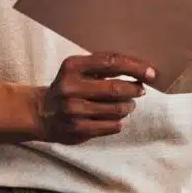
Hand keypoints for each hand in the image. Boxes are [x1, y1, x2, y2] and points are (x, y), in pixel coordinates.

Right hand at [35, 53, 155, 144]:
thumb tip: (140, 68)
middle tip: (141, 89)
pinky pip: (111, 126)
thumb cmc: (69, 87)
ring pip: (116, 109)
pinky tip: (118, 118)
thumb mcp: (78, 69)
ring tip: (129, 104)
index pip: (111, 63)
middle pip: (115, 88)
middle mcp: (70, 88)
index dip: (135, 67)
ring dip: (129, 106)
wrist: (41, 112)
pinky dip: (120, 121)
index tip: (151, 73)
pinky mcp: (77, 129)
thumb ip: (102, 66)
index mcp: (72, 66)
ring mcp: (73, 110)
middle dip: (134, 89)